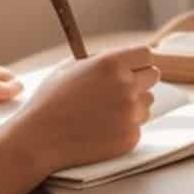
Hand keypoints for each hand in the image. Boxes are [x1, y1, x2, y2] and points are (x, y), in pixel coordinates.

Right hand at [13, 46, 158, 175]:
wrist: (40, 138)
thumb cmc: (50, 101)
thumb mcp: (69, 68)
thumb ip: (98, 59)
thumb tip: (119, 57)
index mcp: (111, 64)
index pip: (146, 55)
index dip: (138, 62)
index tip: (132, 68)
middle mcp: (126, 85)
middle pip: (153, 76)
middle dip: (140, 80)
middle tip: (120, 89)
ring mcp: (131, 113)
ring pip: (147, 102)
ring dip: (134, 105)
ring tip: (105, 112)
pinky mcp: (131, 136)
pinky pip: (138, 126)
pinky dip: (125, 127)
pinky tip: (102, 129)